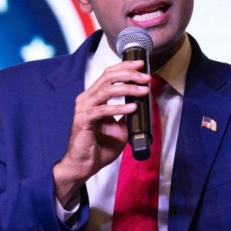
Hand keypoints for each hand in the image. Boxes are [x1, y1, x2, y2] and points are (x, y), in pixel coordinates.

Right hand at [53, 60, 149, 205]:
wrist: (84, 165)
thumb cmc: (99, 147)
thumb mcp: (120, 128)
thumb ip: (129, 115)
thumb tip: (145, 105)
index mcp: (94, 97)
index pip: (109, 74)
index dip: (125, 67)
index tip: (142, 64)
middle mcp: (87, 99)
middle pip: (108, 77)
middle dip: (129, 74)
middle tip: (146, 77)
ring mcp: (83, 109)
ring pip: (106, 90)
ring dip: (128, 88)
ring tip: (143, 91)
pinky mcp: (83, 121)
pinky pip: (102, 110)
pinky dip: (119, 108)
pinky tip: (132, 108)